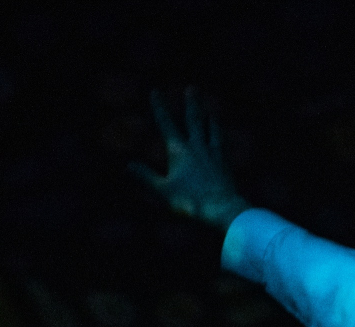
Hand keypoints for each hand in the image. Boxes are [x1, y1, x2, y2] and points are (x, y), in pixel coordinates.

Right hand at [129, 87, 249, 230]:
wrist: (224, 210)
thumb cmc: (191, 202)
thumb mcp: (163, 191)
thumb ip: (146, 177)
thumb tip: (128, 165)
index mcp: (180, 151)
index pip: (166, 124)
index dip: (160, 107)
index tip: (155, 91)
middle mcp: (198, 148)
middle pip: (194, 121)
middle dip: (191, 104)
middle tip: (191, 89)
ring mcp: (214, 155)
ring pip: (212, 131)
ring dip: (210, 119)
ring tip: (210, 112)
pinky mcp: (226, 166)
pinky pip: (222, 146)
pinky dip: (220, 138)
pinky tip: (222, 139)